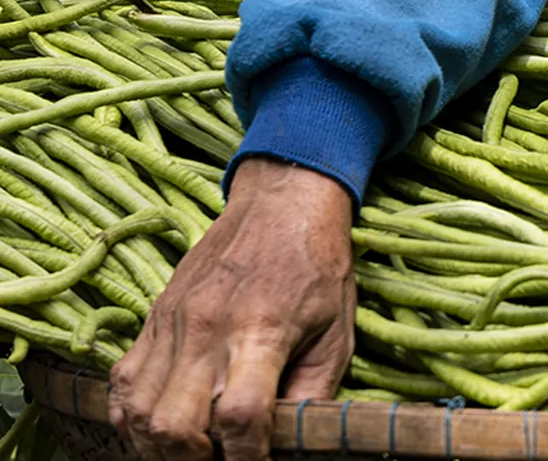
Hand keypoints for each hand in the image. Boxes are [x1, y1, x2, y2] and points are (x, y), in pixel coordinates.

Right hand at [108, 158, 355, 460]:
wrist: (285, 199)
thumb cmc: (319, 264)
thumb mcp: (336, 330)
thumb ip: (313, 392)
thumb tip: (290, 445)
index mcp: (263, 330)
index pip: (240, 418)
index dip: (245, 460)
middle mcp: (210, 327)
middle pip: (174, 426)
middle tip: (219, 460)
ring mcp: (175, 321)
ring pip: (139, 412)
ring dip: (158, 447)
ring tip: (190, 451)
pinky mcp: (156, 315)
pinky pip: (122, 382)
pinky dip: (132, 416)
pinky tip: (160, 424)